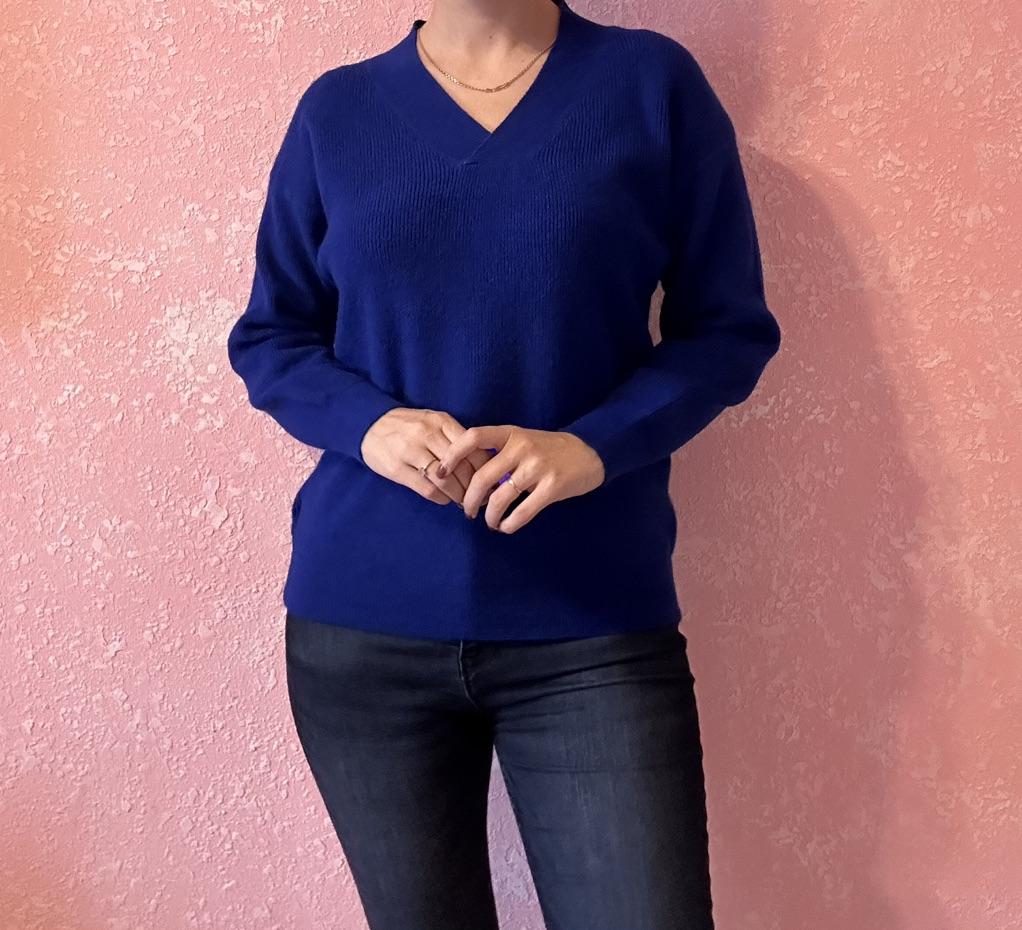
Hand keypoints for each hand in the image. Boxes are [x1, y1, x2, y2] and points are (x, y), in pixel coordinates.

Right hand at [360, 407, 493, 504]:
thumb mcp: (433, 421)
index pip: (472, 447)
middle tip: (480, 497)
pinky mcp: (396, 468)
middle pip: (461, 465)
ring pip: (445, 480)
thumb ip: (454, 437)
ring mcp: (410, 451)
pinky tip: (444, 500)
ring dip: (458, 495)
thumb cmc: (408, 426)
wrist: (369, 424)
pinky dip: (440, 498)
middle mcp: (426, 434)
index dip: (484, 468)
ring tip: (463, 502)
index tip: (490, 481)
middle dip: (474, 486)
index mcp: (441, 421)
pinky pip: (426, 488)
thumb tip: (483, 462)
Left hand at [435, 425, 605, 532]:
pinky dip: (508, 524)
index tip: (440, 472)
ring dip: (489, 515)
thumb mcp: (522, 440)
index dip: (453, 455)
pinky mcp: (552, 487)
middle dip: (469, 499)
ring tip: (488, 522)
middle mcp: (522, 447)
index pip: (473, 436)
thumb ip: (498, 453)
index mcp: (511, 433)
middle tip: (466, 510)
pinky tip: (505, 527)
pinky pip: (522, 512)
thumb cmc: (548, 449)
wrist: (589, 452)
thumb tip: (467, 478)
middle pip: (482, 476)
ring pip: (500, 498)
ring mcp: (538, 467)